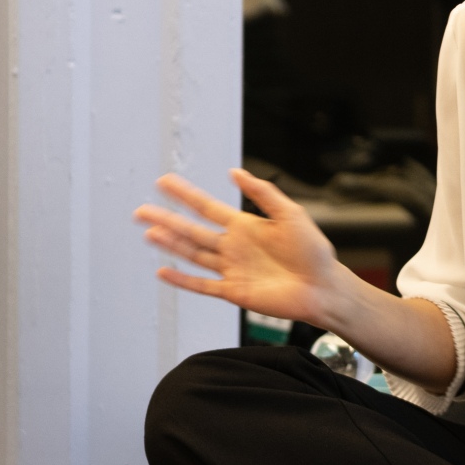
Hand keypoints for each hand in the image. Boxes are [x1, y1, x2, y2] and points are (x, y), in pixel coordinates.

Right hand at [133, 169, 350, 325]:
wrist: (323, 288)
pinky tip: (164, 271)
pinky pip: (202, 285)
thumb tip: (236, 172)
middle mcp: (233, 246)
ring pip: (193, 254)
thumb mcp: (290, 214)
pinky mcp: (234, 292)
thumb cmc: (313, 252)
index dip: (185, 195)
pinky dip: (182, 280)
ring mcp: (231, 269)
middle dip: (166, 219)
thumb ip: (263, 193)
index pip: (207, 207)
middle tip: (141, 211)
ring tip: (148, 233)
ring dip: (170, 244)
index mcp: (244, 226)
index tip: (164, 182)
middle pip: (192, 230)